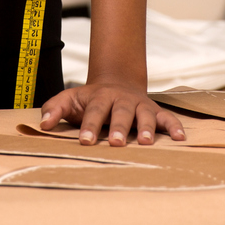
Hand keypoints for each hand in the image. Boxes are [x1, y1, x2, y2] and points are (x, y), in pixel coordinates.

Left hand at [38, 81, 186, 146]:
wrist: (116, 81)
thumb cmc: (89, 99)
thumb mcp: (69, 99)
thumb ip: (55, 108)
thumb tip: (43, 123)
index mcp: (100, 97)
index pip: (94, 111)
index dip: (89, 126)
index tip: (85, 141)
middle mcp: (122, 100)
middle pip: (120, 112)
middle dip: (119, 127)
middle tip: (116, 143)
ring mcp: (139, 104)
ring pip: (144, 114)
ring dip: (146, 128)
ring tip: (145, 142)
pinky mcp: (154, 111)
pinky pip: (167, 118)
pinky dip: (174, 126)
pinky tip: (181, 138)